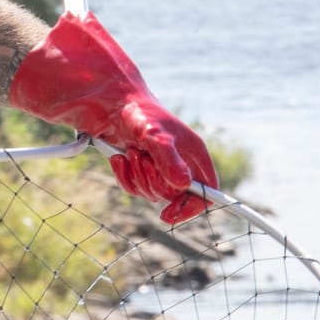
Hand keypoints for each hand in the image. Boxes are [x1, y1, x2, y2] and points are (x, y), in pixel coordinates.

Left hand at [7, 12, 217, 223]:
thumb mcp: (154, 136)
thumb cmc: (138, 115)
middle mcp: (181, 163)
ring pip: (153, 194)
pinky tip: (120, 157)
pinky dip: (124, 176)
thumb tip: (182, 184)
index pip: (208, 192)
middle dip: (153, 183)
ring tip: (130, 154)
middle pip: (174, 197)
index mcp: (194, 154)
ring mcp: (162, 167)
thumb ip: (169, 160)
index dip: (192, 207)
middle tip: (140, 161)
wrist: (111, 105)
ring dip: (136, 177)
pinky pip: (135, 188)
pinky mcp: (143, 169)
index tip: (170, 214)